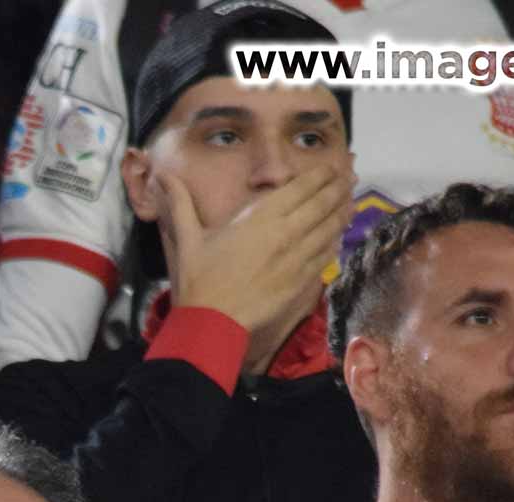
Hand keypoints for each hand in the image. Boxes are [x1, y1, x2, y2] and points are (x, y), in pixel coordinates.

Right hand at [161, 163, 352, 369]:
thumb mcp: (187, 237)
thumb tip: (163, 175)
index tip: (331, 168)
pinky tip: (338, 237)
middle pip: (323, 203)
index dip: (321, 175)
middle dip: (339, 188)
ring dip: (342, 212)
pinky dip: (334, 243)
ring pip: (330, 228)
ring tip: (351, 201)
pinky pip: (326, 256)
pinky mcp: (301, 281)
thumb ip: (180, 203)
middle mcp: (286, 232)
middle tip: (350, 178)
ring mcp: (297, 258)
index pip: (302, 187)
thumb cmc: (199, 279)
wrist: (213, 321)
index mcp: (262, 217)